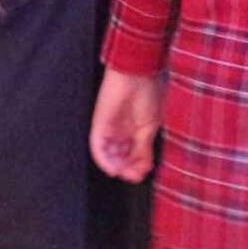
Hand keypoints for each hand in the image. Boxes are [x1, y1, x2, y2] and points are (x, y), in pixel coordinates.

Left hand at [90, 68, 162, 183]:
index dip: (137, 167)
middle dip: (127, 169)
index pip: (133, 155)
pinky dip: (104, 160)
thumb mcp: (150, 127)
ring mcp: (109, 127)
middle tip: (134, 176)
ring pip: (108, 155)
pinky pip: (97, 146)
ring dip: (117, 167)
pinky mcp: (99, 123)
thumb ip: (144, 148)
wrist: (139, 72)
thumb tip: (144, 167)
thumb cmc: (149, 92)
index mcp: (135, 129)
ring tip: (125, 173)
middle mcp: (120, 130)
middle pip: (120, 157)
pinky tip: (113, 168)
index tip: (142, 174)